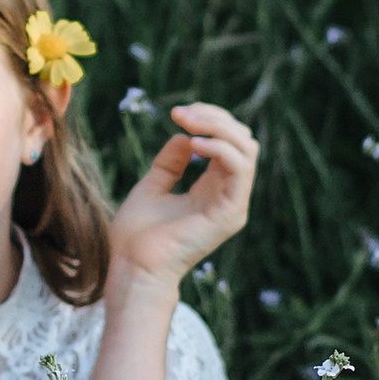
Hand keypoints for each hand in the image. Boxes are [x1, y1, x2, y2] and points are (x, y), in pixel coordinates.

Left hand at [108, 100, 258, 291]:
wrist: (132, 267)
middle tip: (180, 113)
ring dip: (218, 127)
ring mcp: (233, 205)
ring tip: (188, 122)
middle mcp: (229, 196)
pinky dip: (221, 149)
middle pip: (242, 141)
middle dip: (215, 118)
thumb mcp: (153, 187)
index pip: (229, 143)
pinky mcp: (230, 213)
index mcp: (213, 190)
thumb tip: (184, 137)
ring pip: (246, 150)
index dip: (209, 120)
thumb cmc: (137, 236)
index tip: (177, 112)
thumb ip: (170, 164)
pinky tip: (195, 143)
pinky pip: (240, 170)